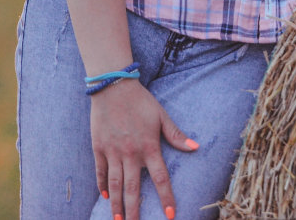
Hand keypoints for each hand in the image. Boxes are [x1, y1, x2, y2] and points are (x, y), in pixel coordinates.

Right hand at [90, 79, 197, 219]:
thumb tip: (196, 147)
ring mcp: (112, 152)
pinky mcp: (98, 148)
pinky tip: (105, 197)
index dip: (166, 197)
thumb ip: (176, 135)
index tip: (170, 214)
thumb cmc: (141, 101)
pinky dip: (102, 185)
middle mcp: (130, 153)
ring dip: (117, 204)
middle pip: (133, 188)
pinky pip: (100, 171)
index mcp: (149, 146)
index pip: (160, 178)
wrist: (113, 88)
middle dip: (135, 210)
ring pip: (115, 184)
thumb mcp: (162, 116)